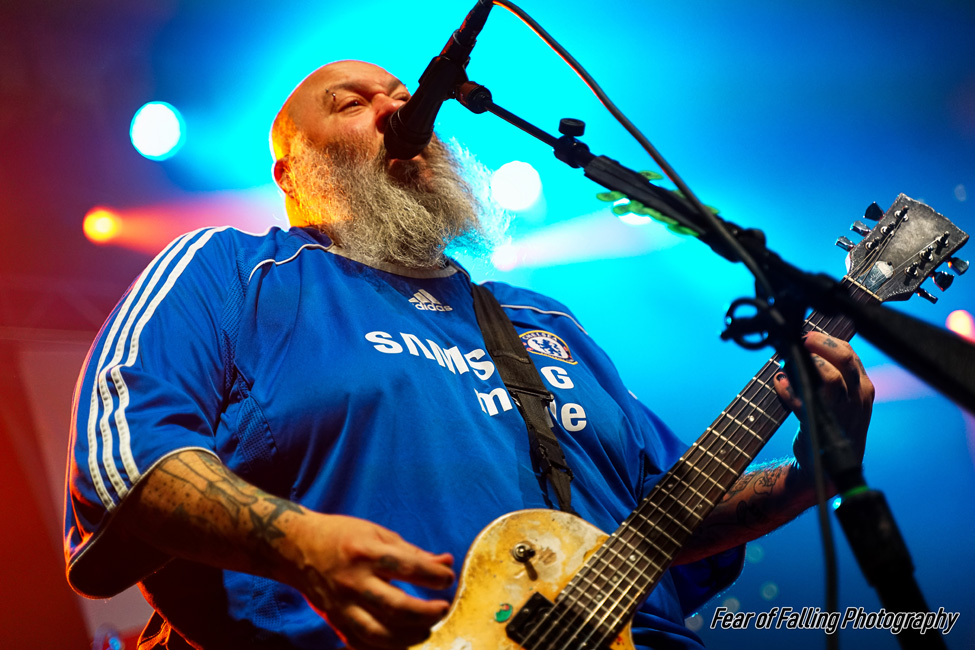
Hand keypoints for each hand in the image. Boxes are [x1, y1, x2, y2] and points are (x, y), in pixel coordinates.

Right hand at [285, 513, 454, 649]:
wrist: (297, 547)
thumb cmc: (343, 536)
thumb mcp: (378, 533)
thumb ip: (413, 552)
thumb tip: (446, 562)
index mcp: (368, 553)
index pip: (410, 569)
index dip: (436, 577)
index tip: (447, 579)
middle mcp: (355, 581)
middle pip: (397, 606)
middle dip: (427, 612)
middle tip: (442, 608)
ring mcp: (343, 604)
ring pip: (379, 633)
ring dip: (409, 637)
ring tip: (426, 630)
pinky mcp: (335, 620)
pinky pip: (360, 643)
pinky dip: (384, 647)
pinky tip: (401, 642)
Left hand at [772, 332, 874, 481]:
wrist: (828, 468)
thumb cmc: (832, 427)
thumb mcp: (842, 398)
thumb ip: (830, 374)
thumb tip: (804, 347)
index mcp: (864, 388)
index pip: (850, 354)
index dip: (827, 341)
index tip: (808, 336)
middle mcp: (858, 398)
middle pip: (844, 359)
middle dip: (820, 345)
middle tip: (800, 341)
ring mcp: (842, 412)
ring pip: (827, 377)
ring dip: (802, 366)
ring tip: (786, 365)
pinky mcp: (822, 424)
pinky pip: (802, 399)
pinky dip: (786, 388)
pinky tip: (779, 382)